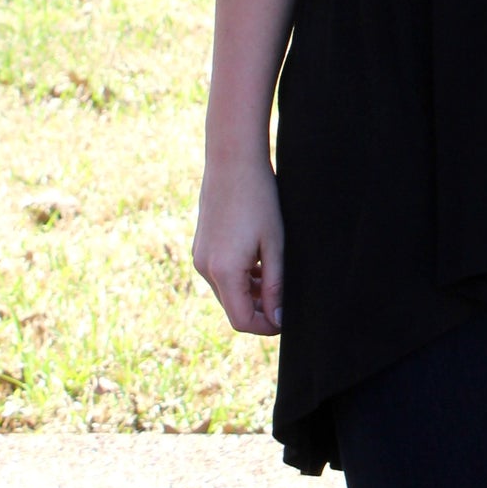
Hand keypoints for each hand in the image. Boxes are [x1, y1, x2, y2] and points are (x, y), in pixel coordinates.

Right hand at [193, 156, 283, 336]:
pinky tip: (258, 261)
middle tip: (285, 298)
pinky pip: (220, 274)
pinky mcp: (200, 246)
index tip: (287, 320)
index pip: (242, 320)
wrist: (233, 161)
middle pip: (233, 308)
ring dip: (250, 293)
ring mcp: (200, 257)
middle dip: (259, 309)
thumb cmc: (259, 200)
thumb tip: (278, 318)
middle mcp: (205, 268)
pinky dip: (239, 277)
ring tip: (275, 276)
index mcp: (223, 271)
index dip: (266, 326)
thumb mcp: (274, 245)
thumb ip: (275, 285)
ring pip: (226, 291)